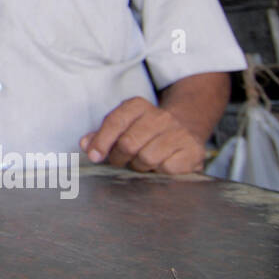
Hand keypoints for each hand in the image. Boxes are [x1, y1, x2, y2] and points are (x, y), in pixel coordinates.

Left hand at [81, 97, 204, 174]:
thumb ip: (102, 135)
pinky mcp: (192, 150)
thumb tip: (85, 144)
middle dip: (119, 158)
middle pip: (128, 144)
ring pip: (147, 158)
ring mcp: (178, 133)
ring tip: (143, 161)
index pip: (115, 122)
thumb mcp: (123, 126)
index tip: (94, 156)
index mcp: (138, 106)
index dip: (101, 141)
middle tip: (121, 160)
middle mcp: (160, 116)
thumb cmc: (146, 131)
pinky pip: (167, 168)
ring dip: (140, 166)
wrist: (186, 128)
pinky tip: (162, 164)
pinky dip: (160, 171)